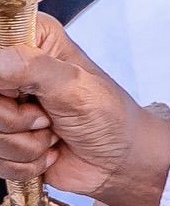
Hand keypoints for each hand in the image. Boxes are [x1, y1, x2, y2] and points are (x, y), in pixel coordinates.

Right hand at [0, 11, 169, 205]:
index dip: (3, 79)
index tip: (23, 91)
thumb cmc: (109, 115)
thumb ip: (28, 66)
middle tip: (48, 117)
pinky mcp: (3, 140)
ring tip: (53, 133)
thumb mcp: (73, 84)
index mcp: (30, 42)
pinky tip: (48, 151)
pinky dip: (25, 163)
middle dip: (16, 119)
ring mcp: (5, 107)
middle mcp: (11, 72)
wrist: (121, 161)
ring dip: (26, 144)